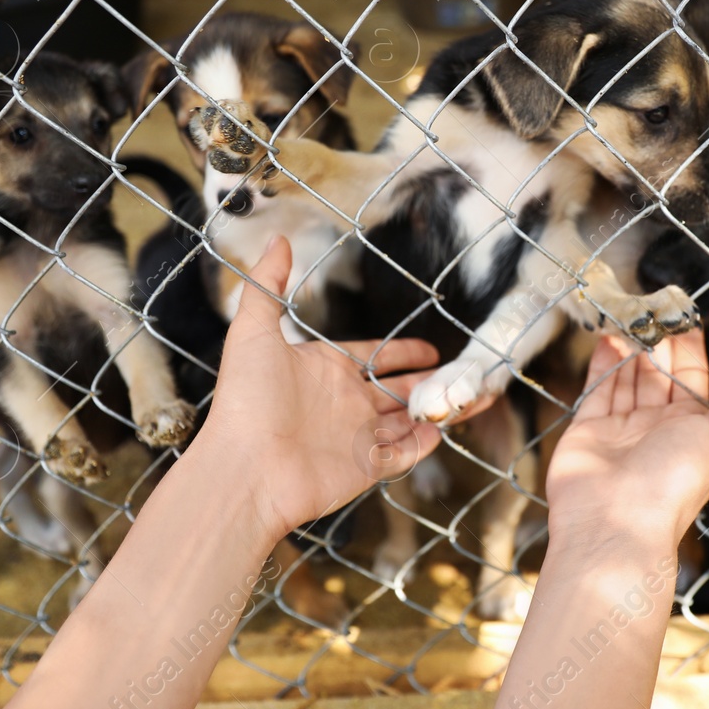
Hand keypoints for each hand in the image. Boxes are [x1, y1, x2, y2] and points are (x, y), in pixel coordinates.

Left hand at [193, 236, 444, 543]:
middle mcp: (343, 402)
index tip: (428, 349)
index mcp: (323, 370)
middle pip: (394, 388)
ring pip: (405, 420)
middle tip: (455, 371)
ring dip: (432, 408)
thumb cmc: (245, 400)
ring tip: (463, 397)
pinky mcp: (365, 468)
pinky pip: (403, 454)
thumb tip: (278, 239)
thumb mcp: (252, 331)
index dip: (399, 351)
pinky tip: (442, 429)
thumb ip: (268, 285)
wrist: (245, 469)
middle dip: (425, 381)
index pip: (370, 356)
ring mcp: (356, 436)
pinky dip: (423, 443)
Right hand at [545, 331, 708, 555]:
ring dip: (630, 346)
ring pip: (628, 377)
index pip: (692, 376)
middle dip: (657, 340)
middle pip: (659, 373)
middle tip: (652, 304)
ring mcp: (622, 428)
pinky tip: (608, 336)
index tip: (684, 311)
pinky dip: (603, 363)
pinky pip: (598, 389)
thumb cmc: (676, 481)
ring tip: (629, 312)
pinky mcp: (588, 429)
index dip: (690, 346)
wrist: (616, 522)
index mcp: (693, 428)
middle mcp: (658, 427)